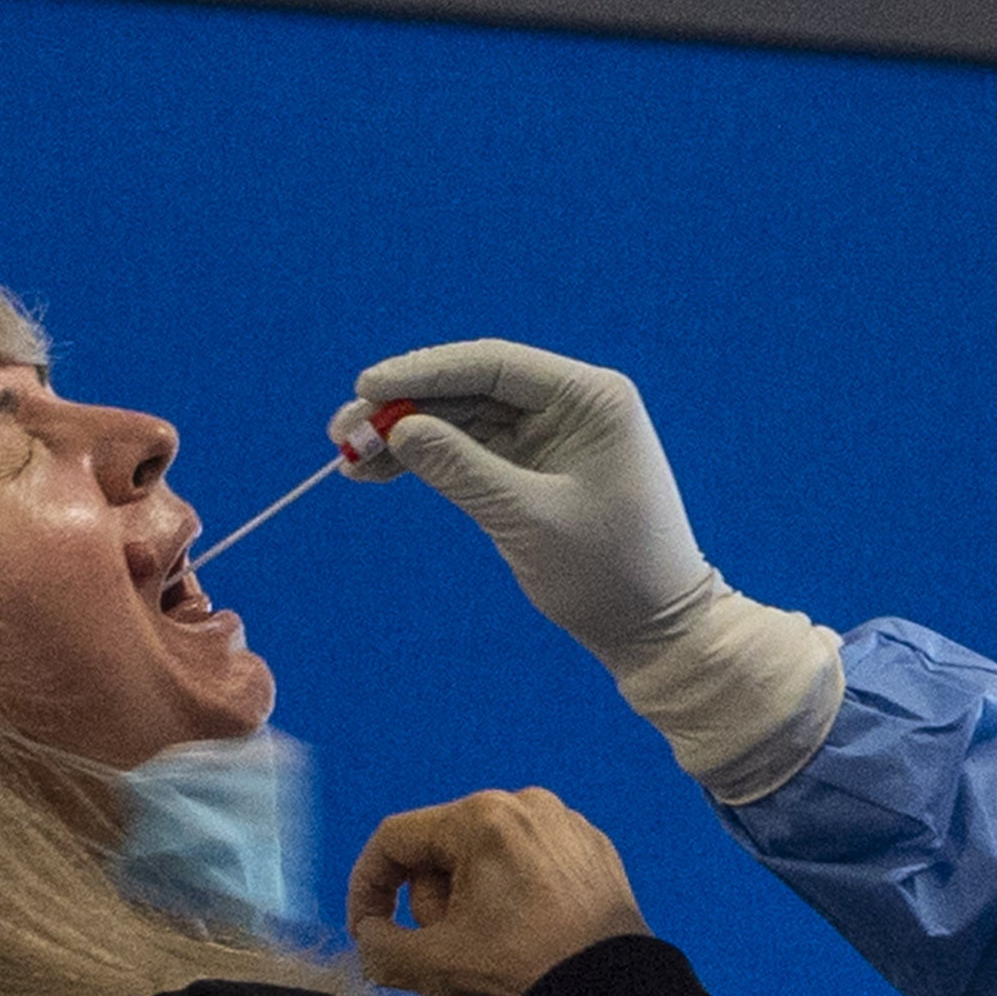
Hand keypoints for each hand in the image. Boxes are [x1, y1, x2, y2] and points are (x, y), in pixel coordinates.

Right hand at [346, 339, 844, 800]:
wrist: (654, 629)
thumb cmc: (609, 575)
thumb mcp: (528, 520)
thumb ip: (462, 469)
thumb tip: (399, 429)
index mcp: (591, 398)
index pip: (494, 366)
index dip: (424, 373)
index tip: (366, 387)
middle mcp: (573, 405)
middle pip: (472, 388)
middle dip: (405, 407)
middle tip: (342, 430)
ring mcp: (552, 435)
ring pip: (465, 419)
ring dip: (408, 435)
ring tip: (349, 458)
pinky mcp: (535, 467)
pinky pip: (472, 450)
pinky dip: (429, 460)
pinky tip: (380, 470)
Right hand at [346, 788, 649, 995]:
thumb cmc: (519, 970)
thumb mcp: (433, 966)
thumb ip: (379, 948)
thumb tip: (369, 937)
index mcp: (480, 818)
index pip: (395, 839)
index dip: (367, 887)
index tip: (368, 930)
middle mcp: (524, 803)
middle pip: (442, 846)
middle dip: (431, 899)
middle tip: (446, 945)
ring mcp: (565, 822)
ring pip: (486, 853)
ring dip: (471, 896)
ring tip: (492, 942)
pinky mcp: (594, 846)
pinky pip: (531, 860)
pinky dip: (516, 891)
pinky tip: (530, 930)